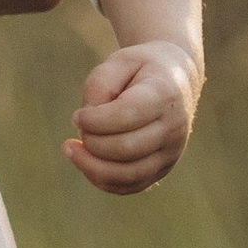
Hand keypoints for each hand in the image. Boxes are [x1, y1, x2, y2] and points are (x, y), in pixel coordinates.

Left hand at [62, 38, 199, 195]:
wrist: (177, 80)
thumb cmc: (141, 69)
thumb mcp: (118, 62)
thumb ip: (99, 86)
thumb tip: (85, 125)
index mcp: (164, 95)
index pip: (128, 115)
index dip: (95, 120)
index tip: (77, 115)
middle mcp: (173, 128)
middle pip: (127, 148)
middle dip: (92, 142)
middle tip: (78, 129)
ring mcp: (171, 152)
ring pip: (130, 174)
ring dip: (92, 167)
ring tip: (70, 150)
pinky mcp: (163, 168)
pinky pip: (131, 185)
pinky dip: (103, 180)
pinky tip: (86, 163)